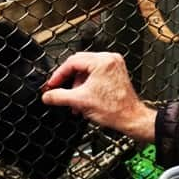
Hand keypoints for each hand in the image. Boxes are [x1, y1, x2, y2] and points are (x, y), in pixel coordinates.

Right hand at [41, 52, 156, 142]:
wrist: (131, 119)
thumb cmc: (114, 109)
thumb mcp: (80, 101)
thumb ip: (59, 96)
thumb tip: (47, 95)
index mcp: (102, 61)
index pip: (72, 62)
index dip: (59, 74)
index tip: (52, 84)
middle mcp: (109, 59)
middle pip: (79, 64)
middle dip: (68, 80)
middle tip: (59, 90)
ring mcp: (114, 65)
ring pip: (86, 70)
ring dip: (77, 85)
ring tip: (73, 101)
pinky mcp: (115, 73)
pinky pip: (95, 74)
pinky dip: (87, 85)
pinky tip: (83, 99)